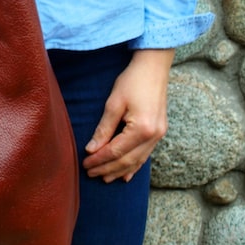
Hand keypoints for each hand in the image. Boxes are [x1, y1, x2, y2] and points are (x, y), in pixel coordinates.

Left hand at [82, 48, 173, 182]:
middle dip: (107, 168)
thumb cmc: (132, 81)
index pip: (116, 151)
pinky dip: (134, 165)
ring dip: (120, 170)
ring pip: (137, 160)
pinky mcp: (159, 131)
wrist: (154, 66)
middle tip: (90, 174)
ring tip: (105, 178)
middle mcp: (154, 135)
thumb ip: (104, 129)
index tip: (85, 164)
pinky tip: (126, 175)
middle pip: (127, 160)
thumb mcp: (114, 103)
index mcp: (142, 129)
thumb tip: (92, 149)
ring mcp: (159, 135)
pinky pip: (145, 154)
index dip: (99, 160)